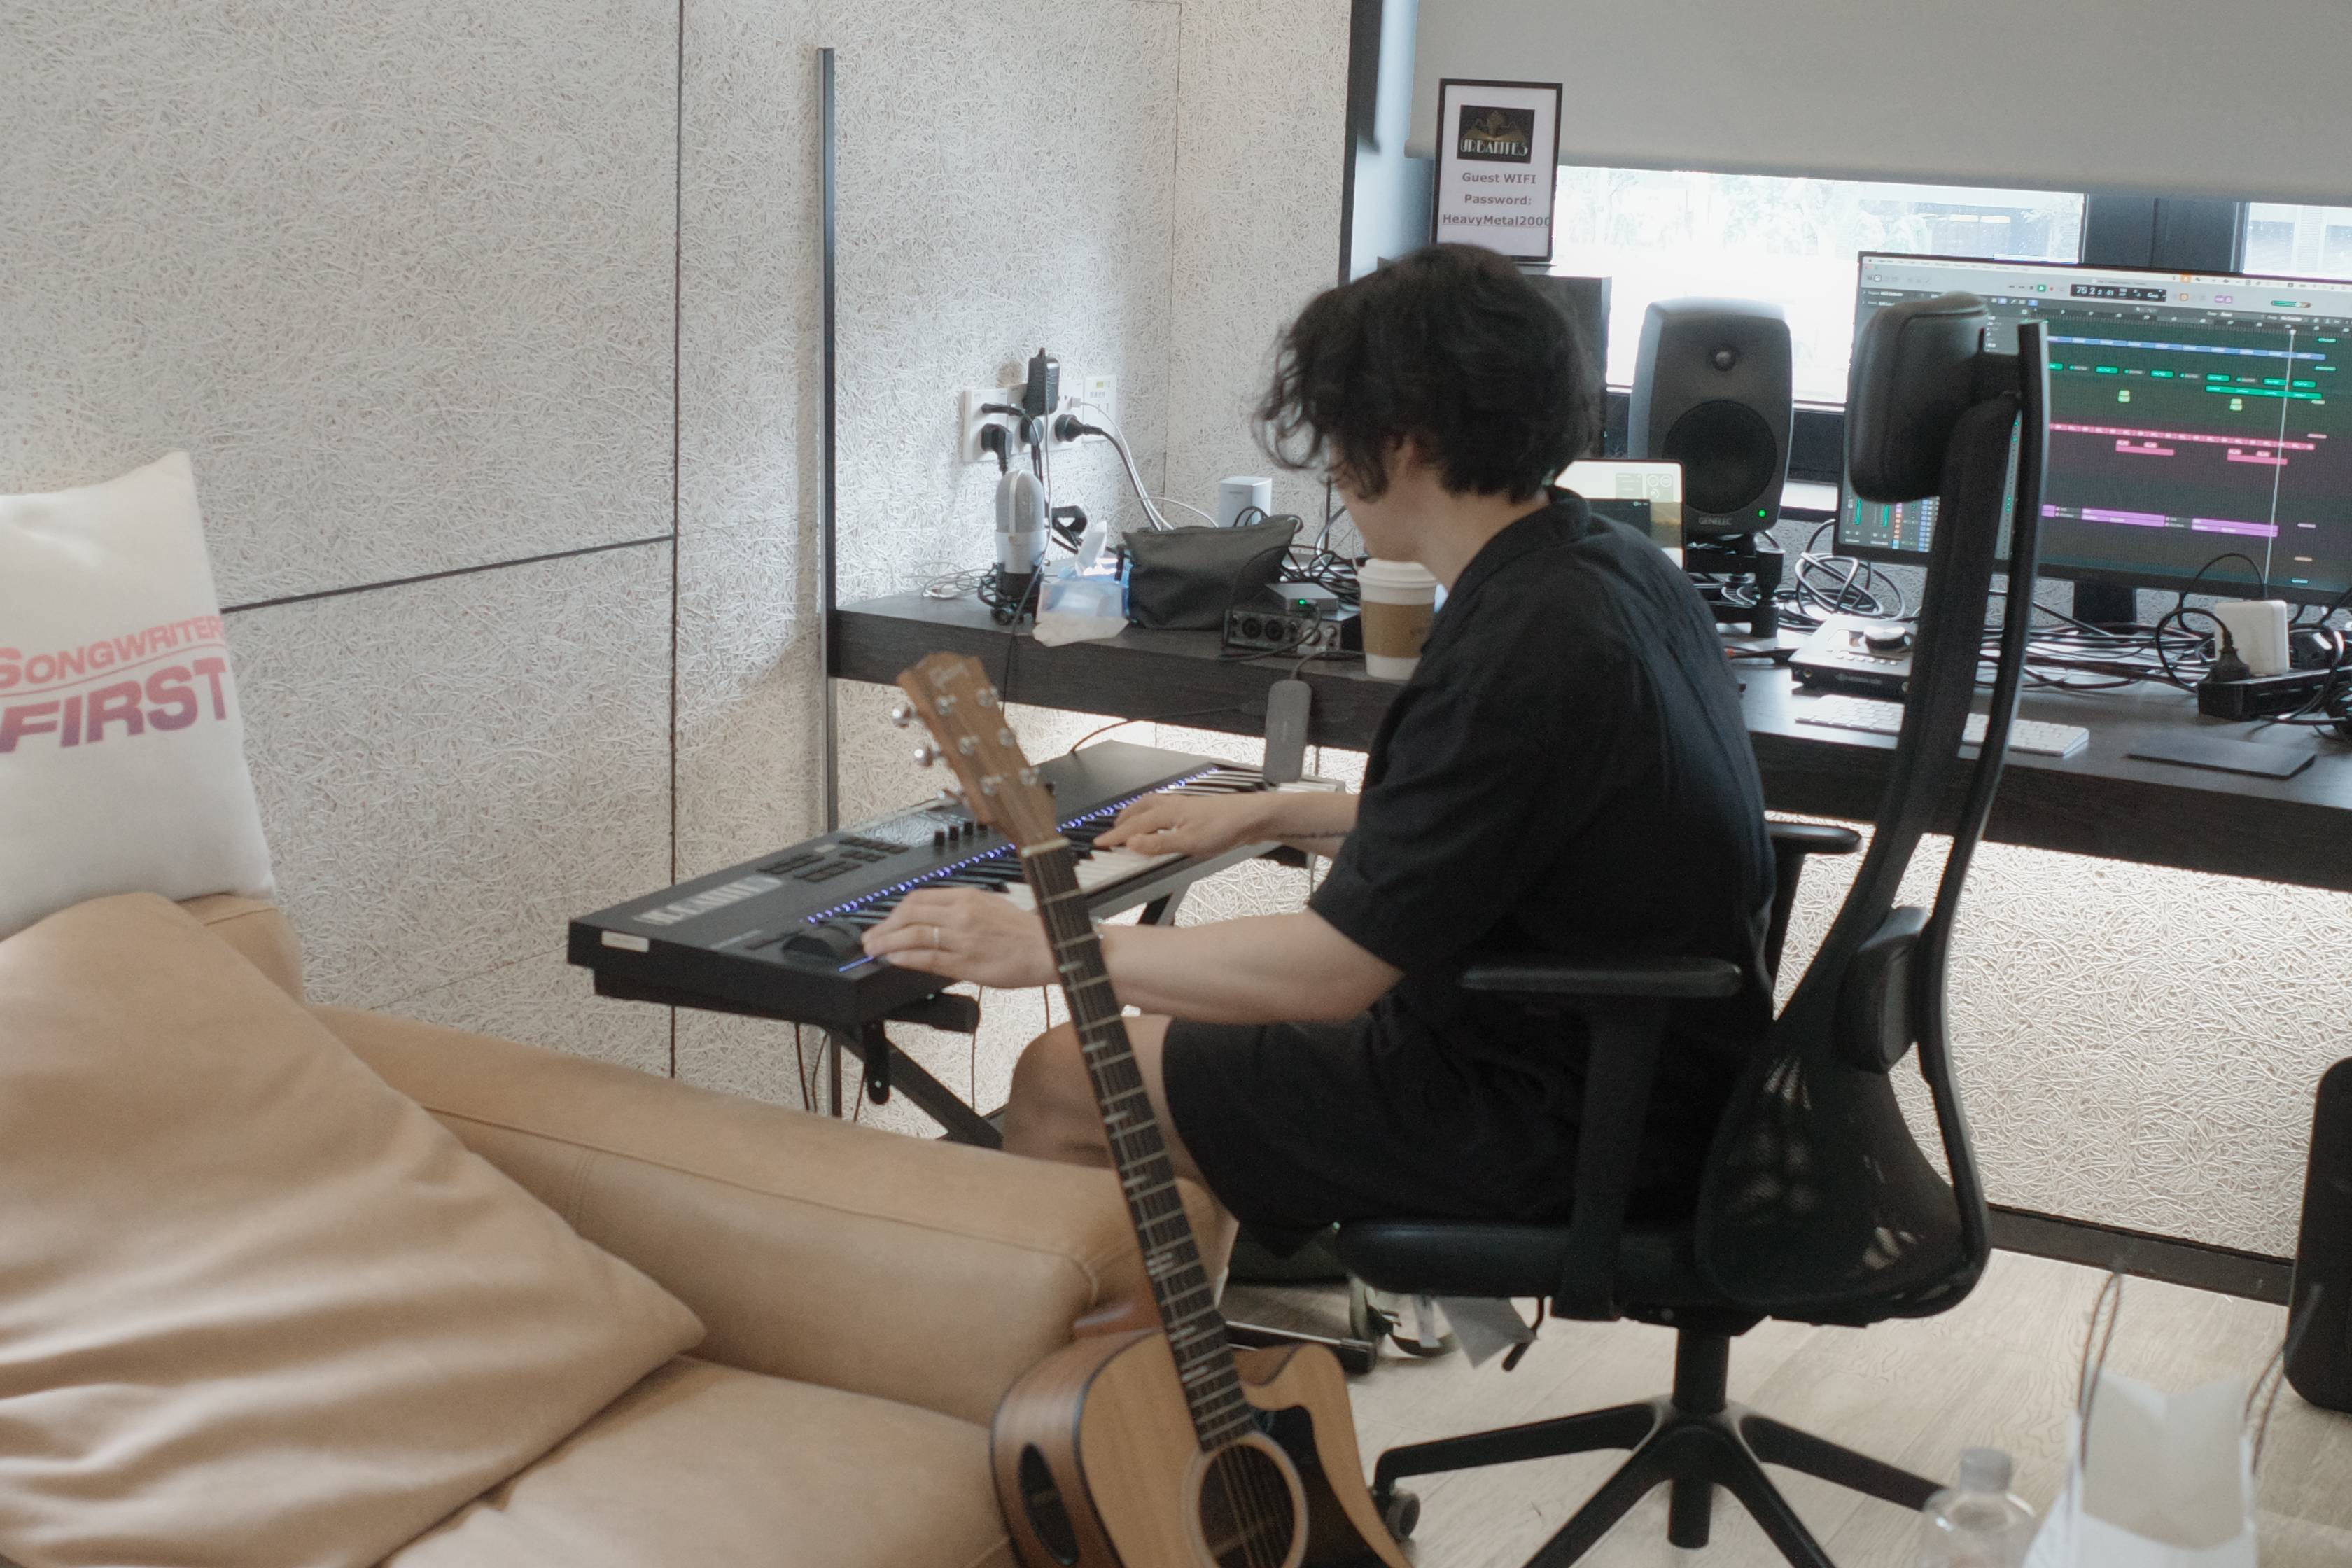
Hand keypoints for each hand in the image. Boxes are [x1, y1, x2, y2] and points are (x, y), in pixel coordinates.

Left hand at [861, 887, 1054, 988]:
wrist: (1048, 949)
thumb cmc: (1023, 931)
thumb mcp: (989, 906)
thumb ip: (960, 909)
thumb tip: (930, 918)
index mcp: (967, 896)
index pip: (918, 898)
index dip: (895, 911)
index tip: (885, 921)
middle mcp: (962, 914)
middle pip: (910, 914)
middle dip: (884, 926)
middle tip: (871, 938)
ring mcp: (963, 938)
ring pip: (914, 936)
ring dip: (888, 943)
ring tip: (875, 950)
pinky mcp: (966, 962)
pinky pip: (928, 958)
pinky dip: (906, 958)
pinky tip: (895, 959)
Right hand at [1095, 791, 1269, 857]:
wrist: (1253, 817)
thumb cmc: (1226, 827)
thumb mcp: (1190, 843)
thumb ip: (1159, 845)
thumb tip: (1133, 844)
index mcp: (1167, 812)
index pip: (1134, 826)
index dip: (1115, 836)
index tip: (1100, 843)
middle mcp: (1173, 806)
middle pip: (1139, 809)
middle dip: (1122, 820)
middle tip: (1110, 832)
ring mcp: (1183, 807)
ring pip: (1151, 806)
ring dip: (1136, 814)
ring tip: (1130, 824)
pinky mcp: (1194, 812)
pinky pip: (1164, 809)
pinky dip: (1152, 814)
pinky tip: (1162, 824)